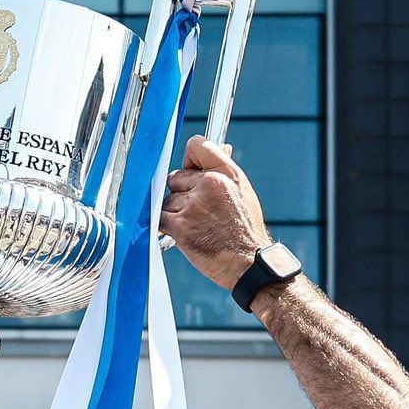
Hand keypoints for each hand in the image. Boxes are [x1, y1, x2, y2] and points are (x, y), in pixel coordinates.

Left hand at [158, 137, 270, 291]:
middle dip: (181, 192)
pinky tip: (180, 233)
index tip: (189, 169)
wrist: (249, 262)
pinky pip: (159, 218)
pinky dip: (165, 226)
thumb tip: (222, 148)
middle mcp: (210, 184)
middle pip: (175, 176)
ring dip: (174, 212)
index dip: (189, 158)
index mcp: (227, 173)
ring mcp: (193, 205)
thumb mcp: (242, 192)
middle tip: (197, 210)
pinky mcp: (180, 226)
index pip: (196, 146)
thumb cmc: (245, 230)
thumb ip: (225, 170)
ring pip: (167, 200)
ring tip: (196, 225)